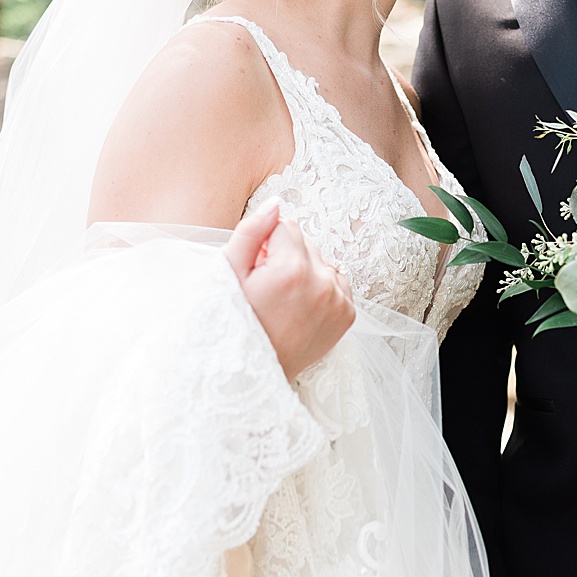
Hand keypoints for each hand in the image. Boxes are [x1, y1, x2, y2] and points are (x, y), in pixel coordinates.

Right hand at [224, 201, 353, 379]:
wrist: (253, 373)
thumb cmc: (234, 322)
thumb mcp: (228, 275)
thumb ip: (250, 232)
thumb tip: (276, 204)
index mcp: (292, 269)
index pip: (286, 225)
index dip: (266, 243)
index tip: (257, 269)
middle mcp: (322, 283)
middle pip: (306, 242)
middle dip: (286, 256)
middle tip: (268, 289)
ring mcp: (338, 300)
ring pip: (322, 262)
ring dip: (305, 272)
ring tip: (284, 301)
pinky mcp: (347, 315)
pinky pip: (337, 282)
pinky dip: (321, 289)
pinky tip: (301, 308)